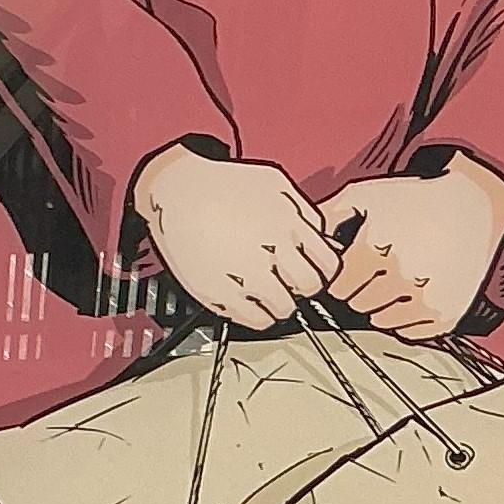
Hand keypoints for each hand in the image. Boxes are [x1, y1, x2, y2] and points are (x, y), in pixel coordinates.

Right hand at [130, 146, 336, 329]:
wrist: (176, 190)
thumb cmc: (223, 183)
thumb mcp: (275, 182)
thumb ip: (304, 210)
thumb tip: (322, 234)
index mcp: (289, 225)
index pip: (328, 265)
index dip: (323, 270)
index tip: (313, 270)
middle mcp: (272, 252)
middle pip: (310, 288)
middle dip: (304, 286)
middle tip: (292, 283)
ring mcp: (247, 276)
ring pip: (285, 309)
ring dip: (282, 303)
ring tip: (269, 293)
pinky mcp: (221, 294)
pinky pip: (254, 320)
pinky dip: (259, 316)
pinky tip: (251, 301)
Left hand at [317, 161, 503, 343]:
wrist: (474, 205)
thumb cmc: (415, 198)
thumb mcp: (367, 194)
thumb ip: (327, 214)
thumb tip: (299, 235)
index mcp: (375, 249)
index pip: (338, 286)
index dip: (342, 276)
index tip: (353, 266)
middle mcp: (399, 277)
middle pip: (356, 304)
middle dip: (360, 289)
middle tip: (376, 271)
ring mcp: (425, 299)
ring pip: (380, 321)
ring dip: (381, 305)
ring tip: (395, 280)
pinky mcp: (445, 315)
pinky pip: (410, 332)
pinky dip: (407, 318)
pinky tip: (414, 292)